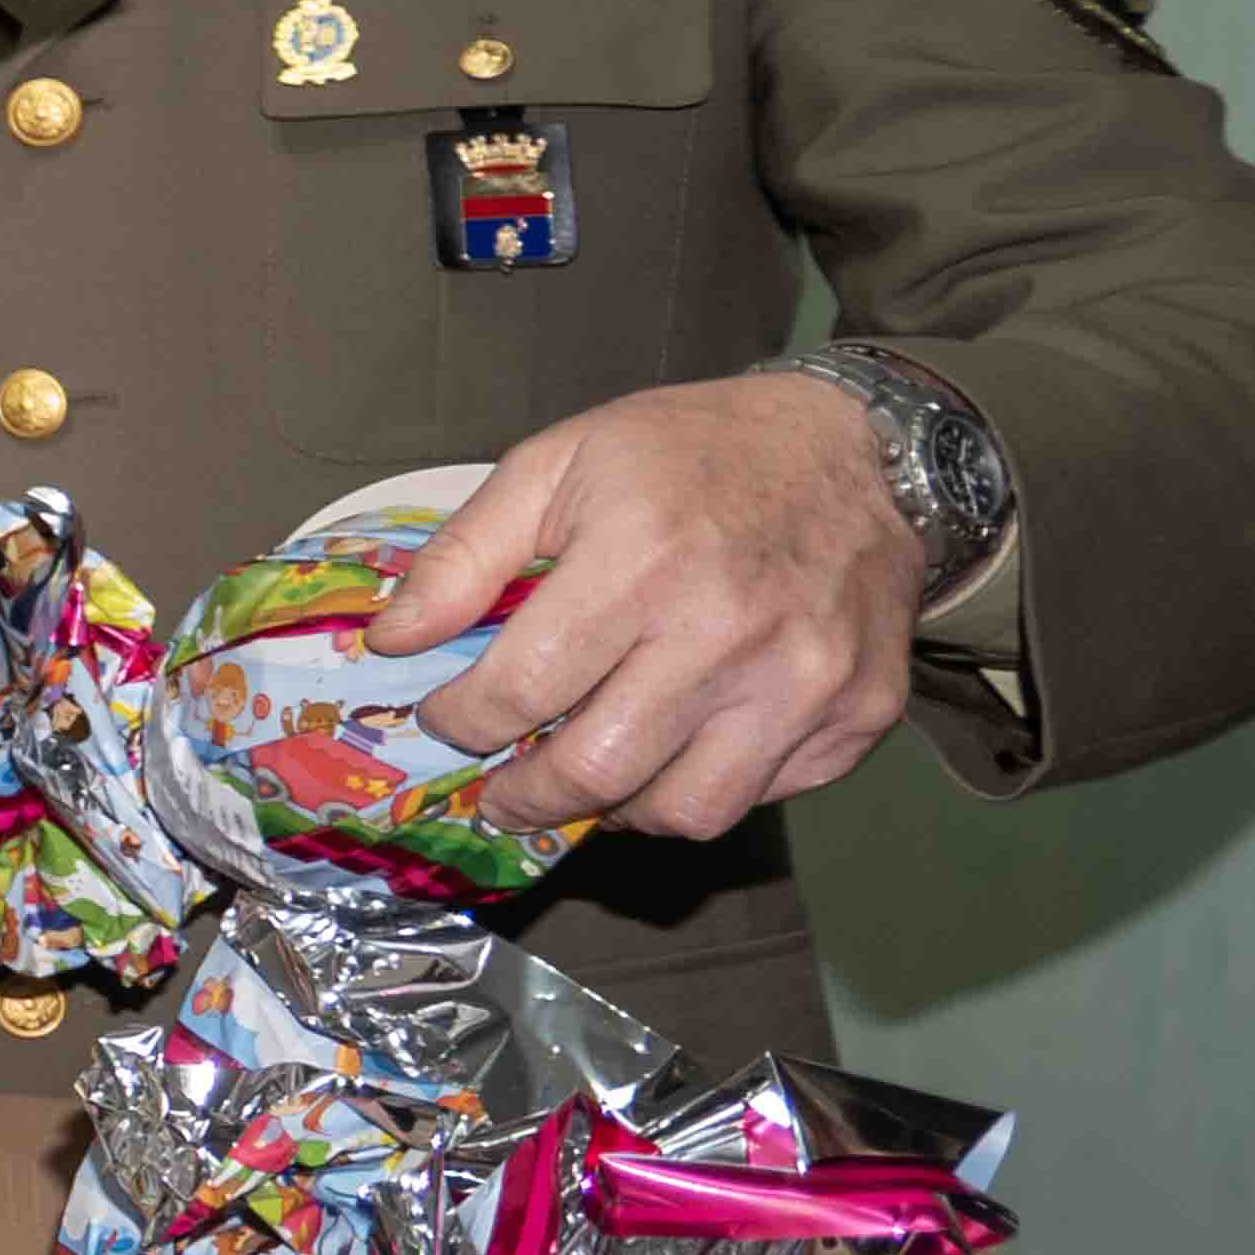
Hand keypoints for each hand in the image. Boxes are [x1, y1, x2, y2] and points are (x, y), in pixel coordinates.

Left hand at [372, 367, 913, 839]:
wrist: (853, 444)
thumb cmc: (689, 451)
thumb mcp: (558, 463)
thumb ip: (465, 555)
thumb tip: (392, 642)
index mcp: (643, 562)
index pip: (521, 691)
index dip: (463, 721)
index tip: (450, 718)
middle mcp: (731, 633)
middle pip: (597, 770)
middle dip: (524, 795)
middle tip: (500, 789)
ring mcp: (807, 680)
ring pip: (686, 811)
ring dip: (616, 810)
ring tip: (584, 779)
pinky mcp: (862, 710)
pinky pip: (763, 794)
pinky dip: (704, 788)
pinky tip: (674, 748)